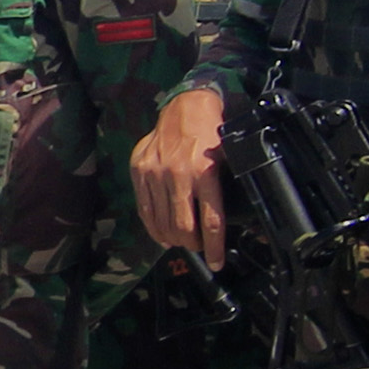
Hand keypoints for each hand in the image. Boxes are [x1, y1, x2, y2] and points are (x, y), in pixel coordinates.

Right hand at [134, 87, 229, 266]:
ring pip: (161, 222)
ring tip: (181, 241)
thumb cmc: (213, 132)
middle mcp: (178, 174)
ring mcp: (154, 173)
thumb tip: (228, 220)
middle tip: (198, 246)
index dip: (213, 247)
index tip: (216, 263)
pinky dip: (153, 227)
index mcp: (205, 171)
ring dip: (173, 238)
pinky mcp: (139, 171)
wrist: (186, 105)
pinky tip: (162, 233)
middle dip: (192, 244)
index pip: (210, 221)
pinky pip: (144, 209)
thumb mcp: (229, 157)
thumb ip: (226, 186)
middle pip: (182, 227)